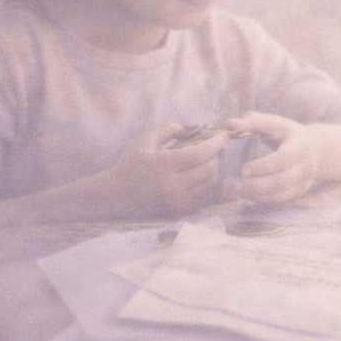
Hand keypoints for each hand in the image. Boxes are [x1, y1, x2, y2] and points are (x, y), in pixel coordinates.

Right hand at [103, 122, 226, 216]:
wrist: (116, 196)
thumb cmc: (131, 164)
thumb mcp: (145, 140)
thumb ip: (168, 129)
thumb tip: (190, 130)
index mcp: (164, 165)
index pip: (200, 153)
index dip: (216, 143)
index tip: (224, 136)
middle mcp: (172, 186)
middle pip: (209, 169)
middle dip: (215, 156)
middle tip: (213, 149)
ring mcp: (177, 202)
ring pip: (209, 184)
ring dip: (212, 170)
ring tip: (206, 161)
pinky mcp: (178, 212)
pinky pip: (203, 197)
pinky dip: (206, 185)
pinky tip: (199, 177)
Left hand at [219, 111, 325, 203]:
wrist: (317, 148)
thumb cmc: (289, 133)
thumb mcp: (275, 123)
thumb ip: (253, 121)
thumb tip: (230, 124)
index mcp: (301, 144)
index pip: (284, 158)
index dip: (263, 166)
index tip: (242, 170)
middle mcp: (307, 165)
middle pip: (282, 180)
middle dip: (255, 185)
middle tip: (232, 184)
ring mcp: (305, 180)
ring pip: (281, 193)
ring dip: (255, 194)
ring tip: (233, 191)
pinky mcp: (300, 191)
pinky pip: (280, 199)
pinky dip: (262, 198)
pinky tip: (246, 194)